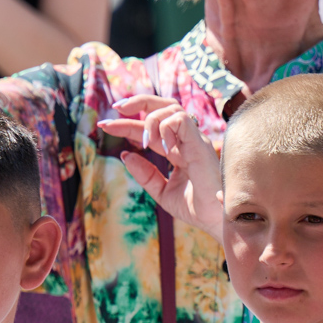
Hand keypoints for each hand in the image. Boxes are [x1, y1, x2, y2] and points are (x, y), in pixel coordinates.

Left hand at [98, 96, 223, 242]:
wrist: (217, 220)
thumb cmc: (197, 208)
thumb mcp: (163, 192)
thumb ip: (145, 174)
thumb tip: (125, 154)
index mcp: (179, 150)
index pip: (150, 129)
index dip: (127, 125)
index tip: (104, 125)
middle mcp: (187, 140)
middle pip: (162, 106)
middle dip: (137, 102)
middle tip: (114, 110)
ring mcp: (195, 139)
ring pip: (170, 107)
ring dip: (149, 121)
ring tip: (144, 143)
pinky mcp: (200, 143)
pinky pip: (180, 119)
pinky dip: (164, 128)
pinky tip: (162, 148)